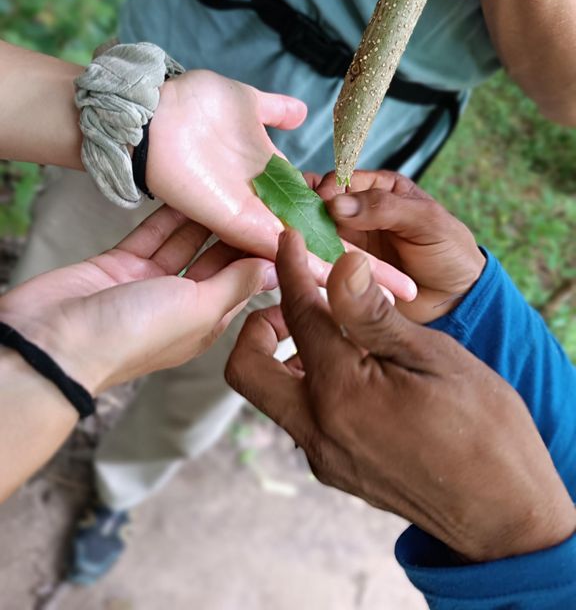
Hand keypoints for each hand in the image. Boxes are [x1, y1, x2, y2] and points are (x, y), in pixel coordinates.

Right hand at [0, 206, 276, 394]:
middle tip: (259, 193)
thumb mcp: (197, 309)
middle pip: (217, 261)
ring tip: (231, 184)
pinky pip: (152, 234)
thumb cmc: (133, 334)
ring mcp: (150, 283)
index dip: (262, 255)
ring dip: (205, 218)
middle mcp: (181, 303)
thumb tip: (274, 267)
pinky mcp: (121, 264)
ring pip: (185, 243)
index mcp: (205, 322)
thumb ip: (234, 284)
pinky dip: (169, 216)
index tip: (282, 222)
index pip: (244, 284)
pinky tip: (188, 191)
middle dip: (236, 232)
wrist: (56, 340)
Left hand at [147, 72, 415, 299]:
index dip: (353, 234)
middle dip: (365, 269)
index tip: (388, 248)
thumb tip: (302, 113)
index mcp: (273, 185)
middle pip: (325, 247)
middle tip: (411, 290)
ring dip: (351, 277)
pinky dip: (315, 269)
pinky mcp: (239, 226)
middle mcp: (268, 211)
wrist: (154, 113)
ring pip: (311, 258)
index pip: (322, 217)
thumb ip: (275, 112)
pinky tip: (349, 286)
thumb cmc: (195, 108)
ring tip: (397, 296)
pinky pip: (284, 253)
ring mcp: (255, 223)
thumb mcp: (248, 104)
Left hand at [226, 230, 575, 562]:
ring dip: (282, 357)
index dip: (288, 268)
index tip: (287, 239)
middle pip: (247, 368)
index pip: (298, 314)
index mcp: (343, 391)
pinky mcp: (334, 470)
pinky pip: (301, 419)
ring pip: (271, 396)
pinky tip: (351, 370)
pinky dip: (309, 384)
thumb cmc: (484, 429)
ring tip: (328, 331)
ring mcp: (323, 455)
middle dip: (258, 325)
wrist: (503, 514)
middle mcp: (318, 429)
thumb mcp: (434, 358)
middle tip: (296, 302)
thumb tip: (341, 267)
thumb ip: (375, 316)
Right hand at [309, 170, 484, 322]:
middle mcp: (358, 213)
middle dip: (305, 213)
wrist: (457, 301)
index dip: (325, 190)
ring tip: (301, 250)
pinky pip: (319, 264)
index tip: (320, 207)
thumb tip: (336, 204)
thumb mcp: (426, 222)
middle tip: (297, 226)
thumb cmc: (450, 254)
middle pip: (317, 205)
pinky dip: (310, 264)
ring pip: (313, 235)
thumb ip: (385, 208)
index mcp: (379, 189)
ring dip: (305, 241)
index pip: (339, 180)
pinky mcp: (344, 272)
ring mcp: (348, 243)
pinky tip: (307, 268)